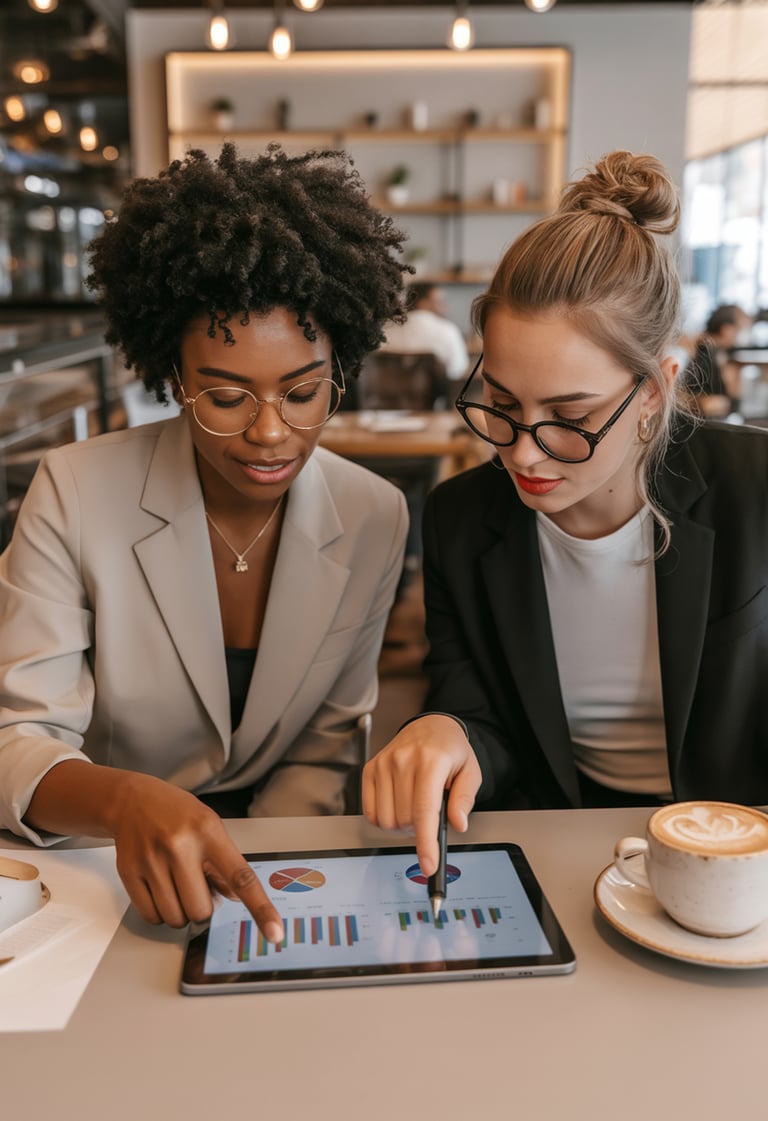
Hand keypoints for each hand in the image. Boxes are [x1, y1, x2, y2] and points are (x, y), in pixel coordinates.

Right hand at [24, 761, 282, 941]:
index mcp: (209, 833)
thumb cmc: (179, 815)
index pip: (241, 877)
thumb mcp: (210, 827)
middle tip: (195, 886)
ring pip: (176, 918)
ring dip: (180, 912)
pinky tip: (159, 889)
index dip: (260, 908)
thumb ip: (226, 862)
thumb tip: (237, 897)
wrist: (133, 800)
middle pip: (201, 910)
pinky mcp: (130, 872)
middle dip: (202, 907)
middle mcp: (180, 846)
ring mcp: (152, 860)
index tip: (275, 933)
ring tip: (176, 885)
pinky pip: (151, 917)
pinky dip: (159, 913)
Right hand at [362, 714, 480, 876]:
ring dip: (401, 825)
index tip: (429, 864)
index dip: (426, 842)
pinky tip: (398, 805)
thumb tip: (458, 824)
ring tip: (414, 807)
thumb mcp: (470, 771)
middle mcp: (403, 760)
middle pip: (405, 820)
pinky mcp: (370, 769)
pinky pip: (371, 812)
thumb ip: (464, 799)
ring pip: (386, 820)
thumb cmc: (451, 751)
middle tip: (429, 814)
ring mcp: (384, 764)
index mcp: (432, 760)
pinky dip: (385, 818)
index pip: (424, 810)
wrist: (431, 726)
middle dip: (419, 828)